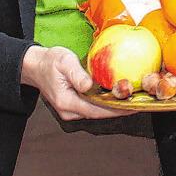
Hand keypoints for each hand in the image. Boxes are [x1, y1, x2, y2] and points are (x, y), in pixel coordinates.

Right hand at [21, 45, 140, 120]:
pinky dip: (106, 103)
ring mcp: (71, 109)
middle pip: (99, 114)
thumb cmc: (50, 62)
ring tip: (134, 100)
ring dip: (114, 107)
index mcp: (66, 102)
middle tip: (140, 103)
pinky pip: (93, 106)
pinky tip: (119, 96)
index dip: (115, 110)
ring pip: (97, 111)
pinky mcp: (74, 104)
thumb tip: (88, 85)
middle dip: (120, 110)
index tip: (132, 107)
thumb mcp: (64, 62)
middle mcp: (69, 110)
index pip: (96, 110)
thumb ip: (77, 75)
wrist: (35, 66)